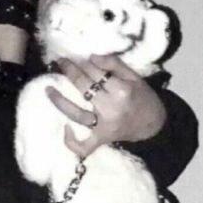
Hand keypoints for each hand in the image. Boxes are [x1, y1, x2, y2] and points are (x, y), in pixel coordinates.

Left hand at [46, 54, 167, 156]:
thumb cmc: (142, 97)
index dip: (80, 63)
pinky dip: (72, 141)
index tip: (69, 57)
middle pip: (83, 88)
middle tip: (57, 63)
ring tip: (48, 89)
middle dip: (68, 73)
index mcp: (122, 90)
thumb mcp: (134, 77)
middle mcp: (111, 108)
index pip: (95, 73)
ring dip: (59, 101)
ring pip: (76, 113)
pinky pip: (84, 145)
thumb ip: (114, 64)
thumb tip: (90, 56)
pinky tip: (64, 128)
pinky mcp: (102, 139)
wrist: (154, 125)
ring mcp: (104, 125)